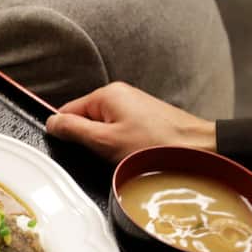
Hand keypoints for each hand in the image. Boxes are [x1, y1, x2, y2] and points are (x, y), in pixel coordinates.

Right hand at [45, 82, 217, 163]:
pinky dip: (123, 145)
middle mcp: (121, 95)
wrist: (200, 149)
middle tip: (105, 156)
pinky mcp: (147, 119)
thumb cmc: (156, 145)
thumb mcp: (105, 142)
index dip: (67, 134)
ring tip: (124, 156)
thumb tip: (51, 123)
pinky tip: (135, 155)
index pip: (68, 111)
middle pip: (87, 120)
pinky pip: (122, 132)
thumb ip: (73, 130)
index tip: (77, 151)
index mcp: (107, 94)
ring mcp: (136, 106)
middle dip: (91, 141)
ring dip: (109, 145)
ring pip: (106, 128)